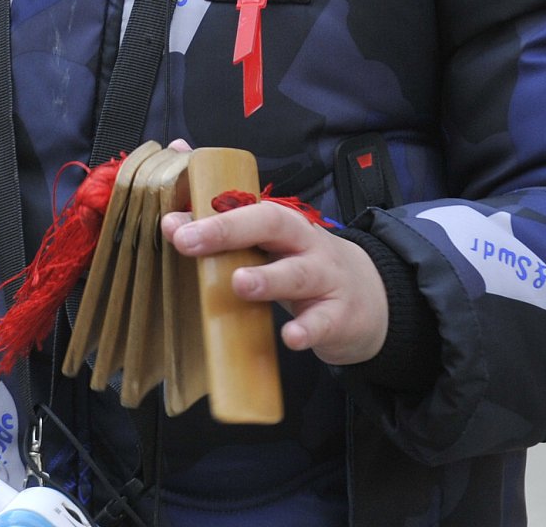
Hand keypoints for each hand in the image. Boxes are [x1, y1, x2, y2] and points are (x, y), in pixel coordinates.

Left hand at [162, 200, 388, 366]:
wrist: (372, 299)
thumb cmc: (306, 267)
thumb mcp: (273, 247)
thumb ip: (228, 231)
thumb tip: (173, 212)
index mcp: (283, 225)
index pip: (246, 207)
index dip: (210, 213)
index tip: (173, 225)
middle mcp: (305, 244)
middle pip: (272, 224)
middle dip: (229, 230)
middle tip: (191, 241)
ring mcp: (326, 279)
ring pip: (297, 273)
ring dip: (268, 278)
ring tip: (240, 284)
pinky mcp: (340, 316)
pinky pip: (324, 322)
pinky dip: (307, 330)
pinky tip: (291, 338)